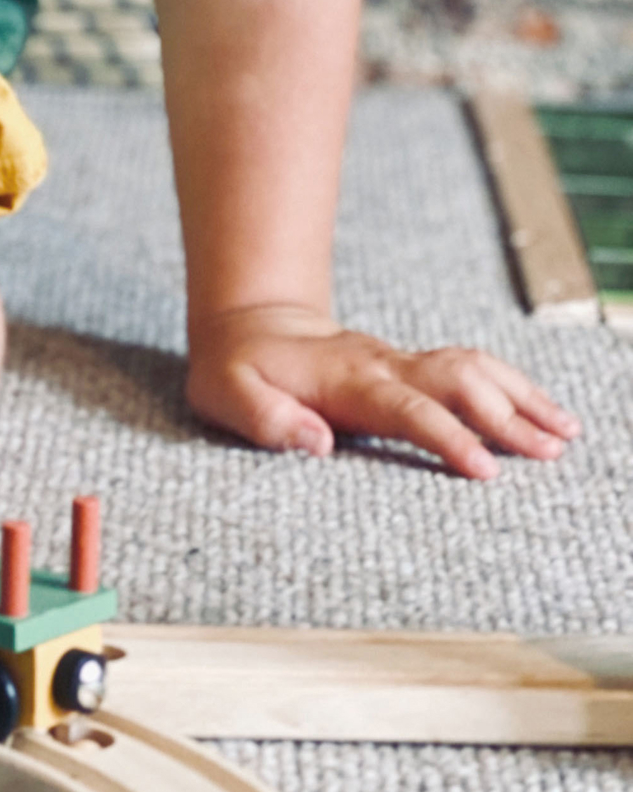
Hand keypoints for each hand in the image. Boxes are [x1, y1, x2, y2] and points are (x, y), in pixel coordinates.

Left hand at [186, 304, 581, 479]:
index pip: (407, 409)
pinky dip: (511, 387)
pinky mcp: (409, 367)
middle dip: (506, 417)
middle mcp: (383, 367)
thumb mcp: (226, 393)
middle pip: (457, 384)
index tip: (485, 468)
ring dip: (521, 398)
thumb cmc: (234, 368)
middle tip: (551, 452)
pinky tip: (542, 413)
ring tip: (566, 434)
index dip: (447, 436)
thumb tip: (316, 444)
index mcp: (345, 381)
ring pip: (472, 369)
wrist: (248, 323)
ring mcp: (400, 363)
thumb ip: (266, 419)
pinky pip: (469, 370)